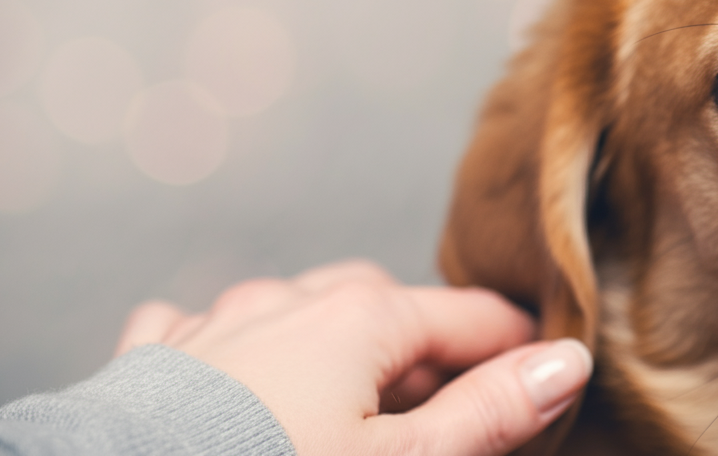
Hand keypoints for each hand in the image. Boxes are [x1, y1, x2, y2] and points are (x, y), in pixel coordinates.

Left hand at [115, 260, 592, 455]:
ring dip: (334, 340)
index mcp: (355, 319)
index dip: (514, 342)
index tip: (548, 362)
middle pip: (381, 302)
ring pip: (293, 310)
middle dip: (423, 339)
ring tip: (356, 394)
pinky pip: (203, 330)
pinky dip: (238, 350)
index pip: (464, 316)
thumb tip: (564, 364)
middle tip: (456, 392)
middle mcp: (284, 303)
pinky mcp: (152, 362)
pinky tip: (237, 381)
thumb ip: (486, 413)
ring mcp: (213, 326)